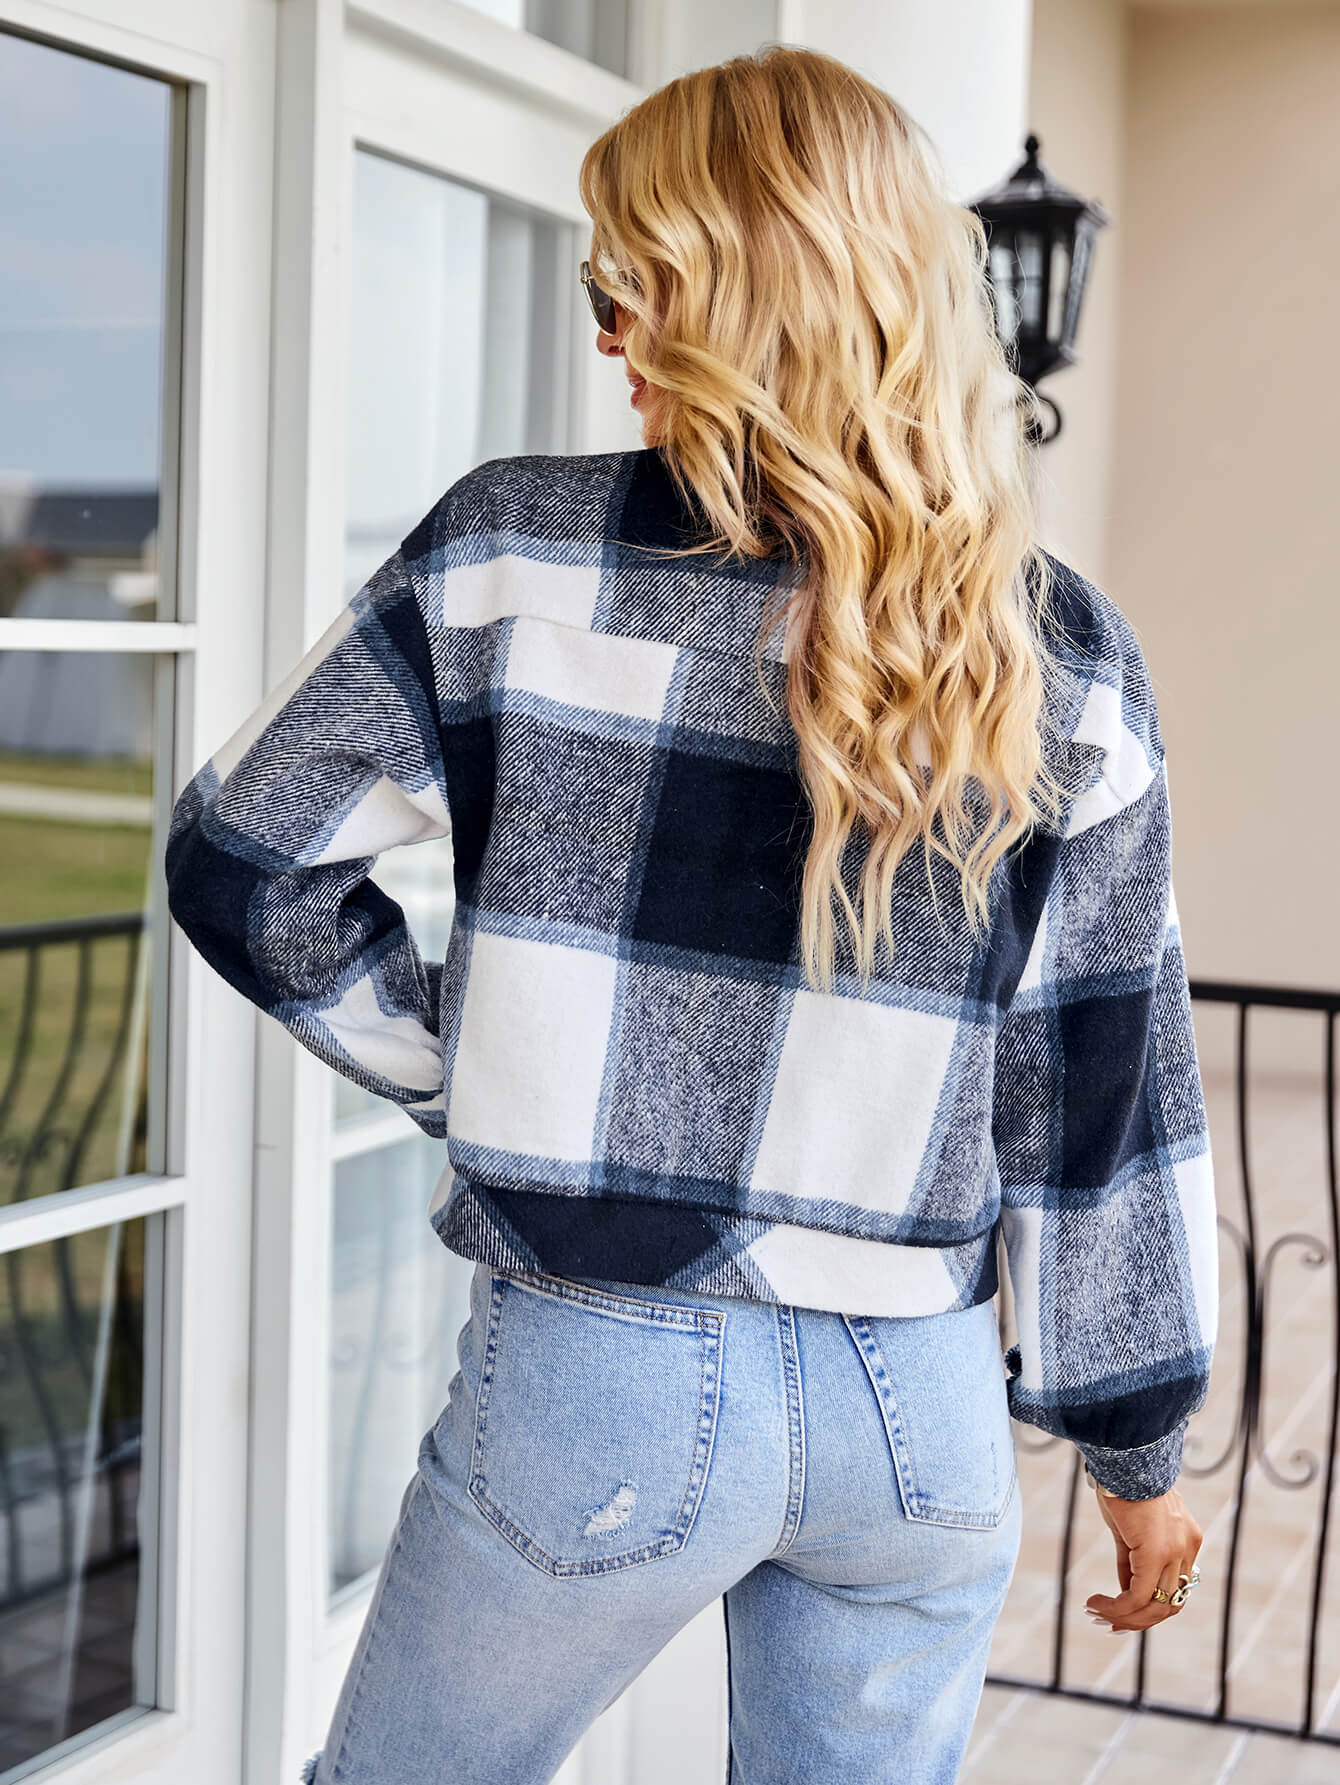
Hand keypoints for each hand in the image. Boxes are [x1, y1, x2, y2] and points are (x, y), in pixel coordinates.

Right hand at [1084, 1484, 1202, 1633]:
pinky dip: (1117, 1606)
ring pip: (1155, 1606)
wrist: (1123, 1458)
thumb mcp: (1129, 1527)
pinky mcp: (1156, 1553)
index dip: (1151, 1608)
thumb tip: (1125, 1589)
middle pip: (1170, 1604)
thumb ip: (1132, 1558)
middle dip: (1138, 1620)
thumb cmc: (1122, 1484)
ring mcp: (1176, 1552)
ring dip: (1125, 1617)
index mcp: (1187, 1540)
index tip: (1122, 1614)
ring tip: (1097, 1614)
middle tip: (1109, 1624)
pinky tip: (1096, 1603)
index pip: (1176, 1588)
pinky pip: (1137, 1595)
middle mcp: (1187, 1549)